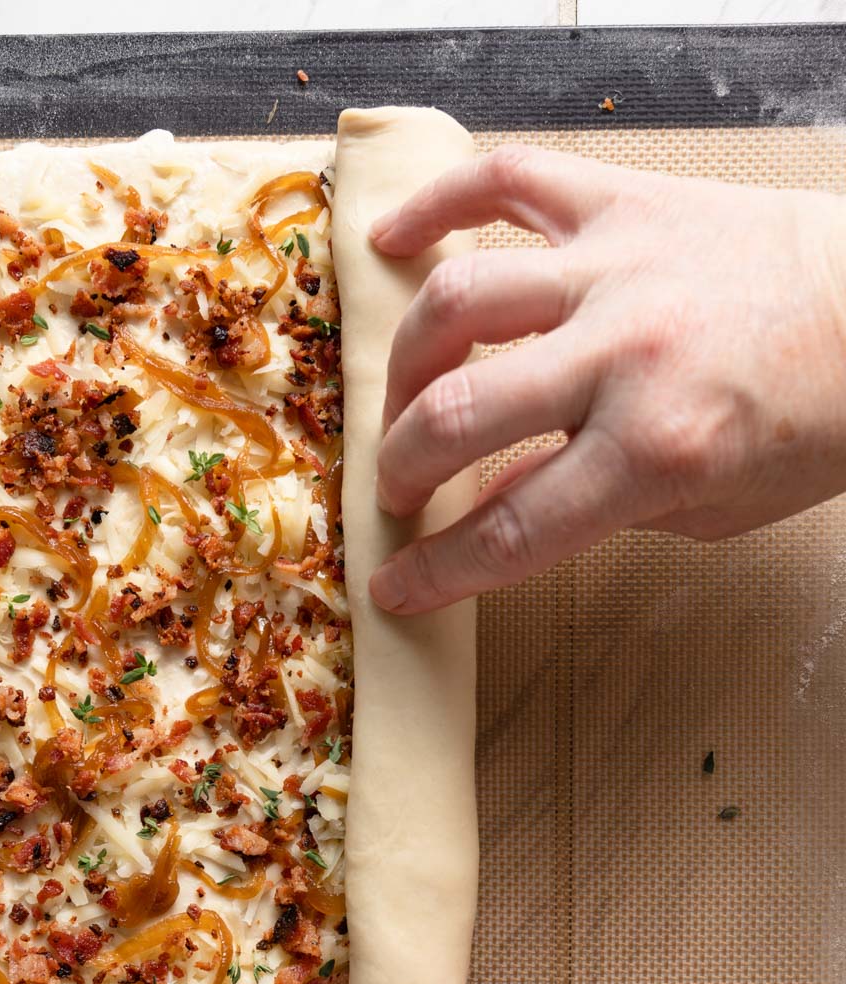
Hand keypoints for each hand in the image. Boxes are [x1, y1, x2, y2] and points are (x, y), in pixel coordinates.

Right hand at [368, 144, 845, 612]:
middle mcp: (628, 355)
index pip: (508, 531)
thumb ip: (598, 507)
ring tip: (401, 396)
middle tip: (400, 489)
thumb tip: (493, 502)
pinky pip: (508, 183)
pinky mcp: (628, 202)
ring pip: (460, 302)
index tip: (395, 586)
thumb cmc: (814, 418)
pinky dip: (438, 205)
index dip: (435, 571)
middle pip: (459, 418)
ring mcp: (620, 268)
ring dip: (408, 363)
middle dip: (404, 470)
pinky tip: (396, 244)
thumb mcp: (710, 504)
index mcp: (657, 449)